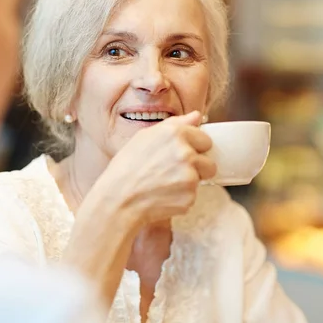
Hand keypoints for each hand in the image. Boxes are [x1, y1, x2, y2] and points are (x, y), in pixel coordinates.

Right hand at [63, 111, 215, 304]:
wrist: (113, 207)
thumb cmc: (122, 172)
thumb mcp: (142, 141)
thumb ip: (174, 126)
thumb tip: (200, 115)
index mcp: (172, 131)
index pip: (203, 133)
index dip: (193, 144)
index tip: (180, 153)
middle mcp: (184, 150)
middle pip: (209, 154)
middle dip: (196, 163)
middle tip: (171, 172)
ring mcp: (189, 174)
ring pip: (205, 176)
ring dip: (191, 181)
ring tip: (163, 186)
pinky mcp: (190, 196)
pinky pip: (195, 194)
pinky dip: (183, 197)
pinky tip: (161, 198)